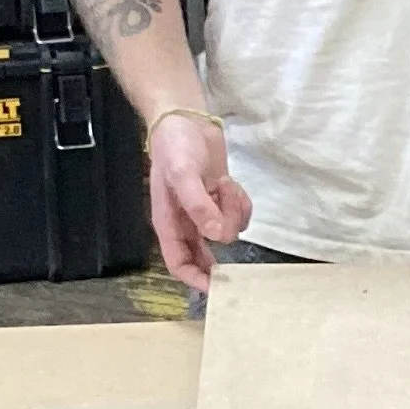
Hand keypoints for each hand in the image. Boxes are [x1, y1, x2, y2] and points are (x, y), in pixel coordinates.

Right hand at [149, 114, 251, 291]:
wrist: (187, 119)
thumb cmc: (175, 146)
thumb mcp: (183, 174)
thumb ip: (199, 206)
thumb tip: (216, 236)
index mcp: (169, 222)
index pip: (178, 262)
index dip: (194, 279)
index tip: (215, 288)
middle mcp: (186, 222)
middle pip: (204, 255)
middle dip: (221, 253)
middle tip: (238, 258)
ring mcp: (205, 211)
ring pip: (227, 231)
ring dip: (232, 212)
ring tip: (224, 186)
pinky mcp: (222, 199)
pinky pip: (239, 213)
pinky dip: (241, 203)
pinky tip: (230, 184)